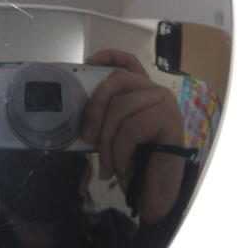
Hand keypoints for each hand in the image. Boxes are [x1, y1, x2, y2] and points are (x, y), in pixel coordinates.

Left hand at [81, 49, 185, 223]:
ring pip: (120, 107)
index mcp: (142, 92)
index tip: (89, 62)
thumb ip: (104, 118)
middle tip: (86, 137)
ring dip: (107, 141)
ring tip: (107, 165)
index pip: (128, 63)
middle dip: (94, 108)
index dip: (109, 56)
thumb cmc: (136, 163)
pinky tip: (123, 166)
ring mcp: (165, 103)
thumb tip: (80, 115)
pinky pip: (131, 128)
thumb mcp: (114, 135)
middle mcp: (156, 92)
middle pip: (116, 81)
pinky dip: (120, 151)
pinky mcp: (171, 119)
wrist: (157, 194)